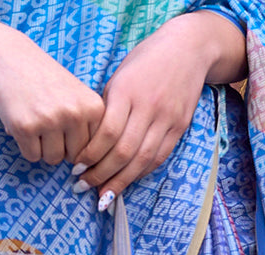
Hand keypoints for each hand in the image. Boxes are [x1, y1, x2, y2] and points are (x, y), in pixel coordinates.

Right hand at [0, 28, 103, 163]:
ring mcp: (50, 121)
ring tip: (37, 123)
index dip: (76, 141)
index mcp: (93, 106)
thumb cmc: (46, 80)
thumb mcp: (78, 96)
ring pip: (53, 159)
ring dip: (43, 148)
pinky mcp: (26, 128)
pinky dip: (26, 146)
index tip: (66, 126)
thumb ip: (87, 126)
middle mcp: (75, 113)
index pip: (92, 147)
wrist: (11, 59)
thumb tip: (83, 168)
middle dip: (61, 147)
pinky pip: (32, 156)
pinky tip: (25, 124)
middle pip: (73, 157)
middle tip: (49, 123)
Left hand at [75, 13, 246, 201]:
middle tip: (83, 186)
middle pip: (124, 153)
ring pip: (142, 160)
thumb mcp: (119, 77)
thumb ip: (106, 110)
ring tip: (103, 196)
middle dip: (100, 175)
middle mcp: (149, 107)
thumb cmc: (145, 62)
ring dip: (120, 183)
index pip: (107, 134)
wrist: (188, 48)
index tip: (76, 168)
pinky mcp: (180, 126)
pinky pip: (158, 157)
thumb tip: (88, 145)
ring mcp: (167, 118)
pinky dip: (140, 173)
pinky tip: (125, 182)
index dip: (90, 156)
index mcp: (128, 92)